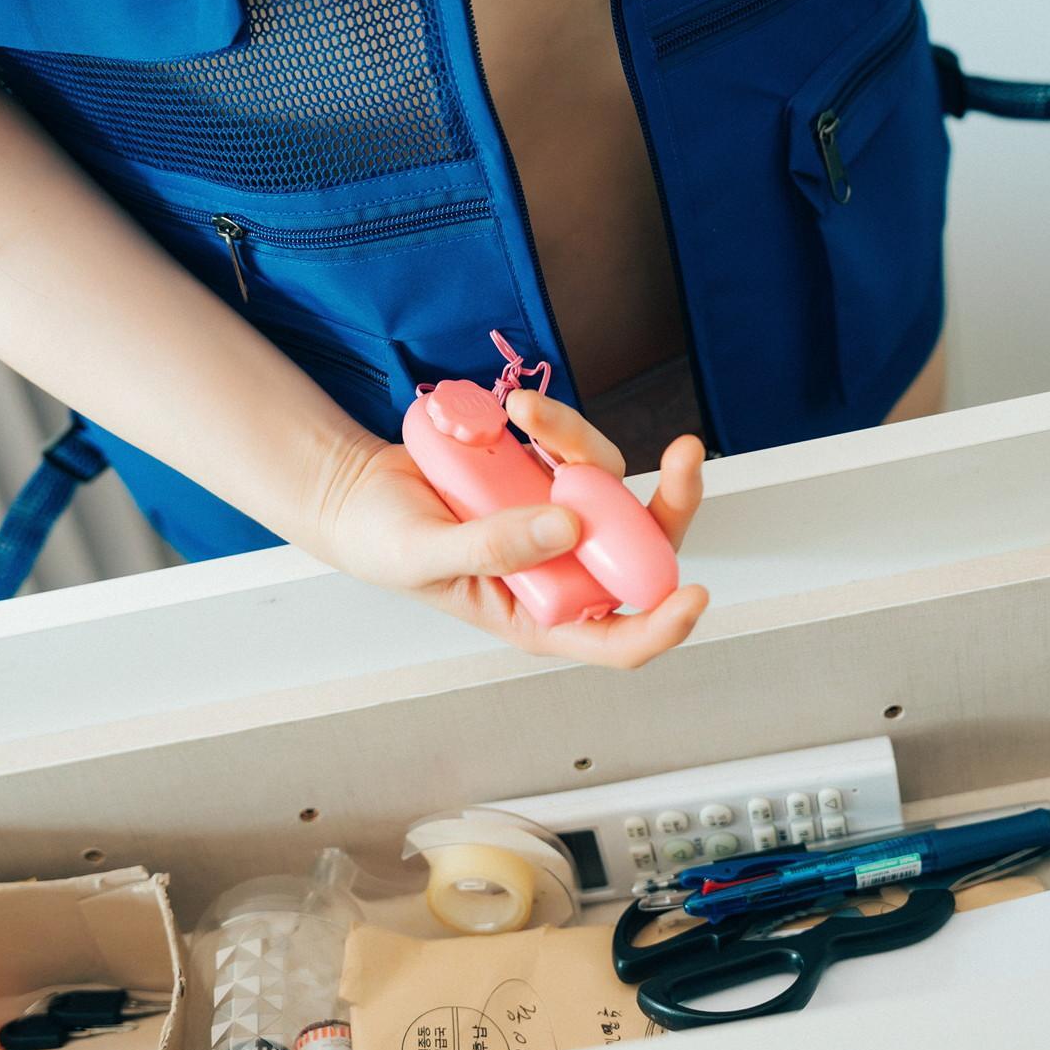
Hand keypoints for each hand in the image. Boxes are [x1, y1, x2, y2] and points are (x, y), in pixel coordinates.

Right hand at [321, 389, 709, 667]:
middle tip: (683, 456)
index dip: (663, 624)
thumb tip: (569, 528)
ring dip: (576, 440)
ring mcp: (558, 518)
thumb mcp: (427, 556)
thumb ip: (494, 548)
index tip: (693, 595)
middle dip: (671, 501)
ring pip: (609, 483)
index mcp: (539, 616)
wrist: (356, 490)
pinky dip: (555, 423)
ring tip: (523, 413)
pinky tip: (516, 411)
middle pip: (641, 550)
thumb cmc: (382, 542)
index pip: (616, 637)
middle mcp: (562, 570)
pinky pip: (575, 448)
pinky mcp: (548, 474)